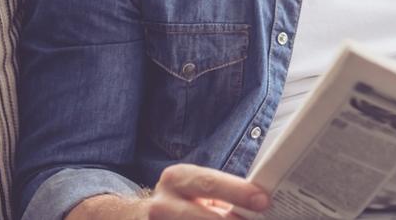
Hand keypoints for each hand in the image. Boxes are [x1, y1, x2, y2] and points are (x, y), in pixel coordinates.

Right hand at [67, 164, 271, 218]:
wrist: (133, 218)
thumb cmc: (180, 201)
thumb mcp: (194, 189)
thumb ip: (222, 193)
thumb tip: (260, 202)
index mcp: (177, 179)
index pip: (210, 183)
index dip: (238, 192)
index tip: (263, 200)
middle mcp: (161, 205)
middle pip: (201, 216)